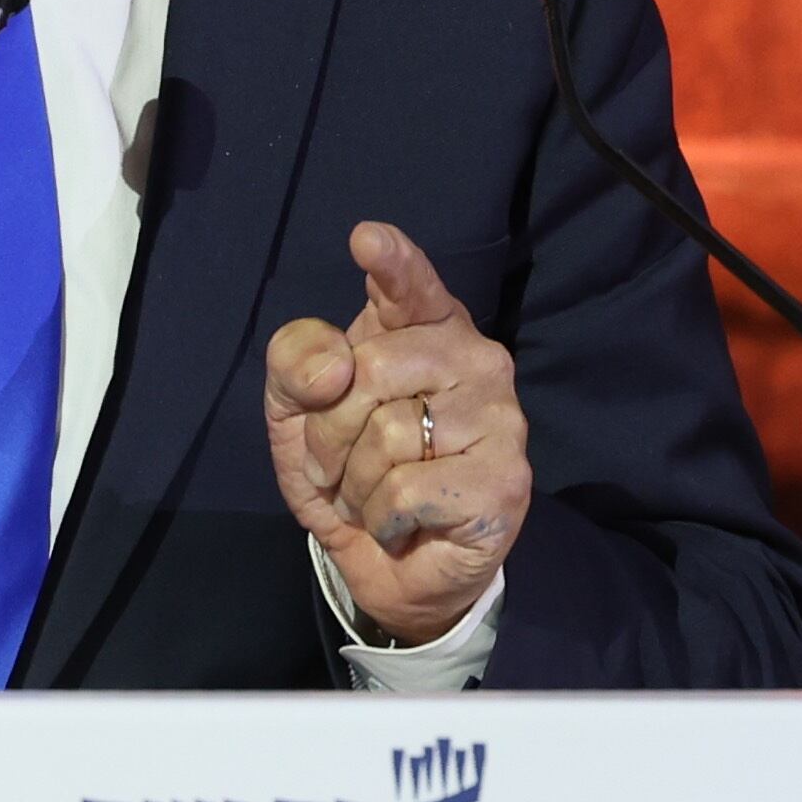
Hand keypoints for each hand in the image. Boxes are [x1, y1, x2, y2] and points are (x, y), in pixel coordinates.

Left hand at [263, 221, 531, 645]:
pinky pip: (407, 490)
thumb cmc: (348, 468)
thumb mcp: (296, 413)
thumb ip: (296, 366)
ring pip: (387, 435)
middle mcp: (474, 357)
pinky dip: (382, 518)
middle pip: (368, 371)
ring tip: (372, 497)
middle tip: (333, 468)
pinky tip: (402, 523)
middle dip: (328, 431)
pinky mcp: (506, 479)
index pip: (410, 286)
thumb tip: (333, 369)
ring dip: (355, 483)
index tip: (367, 239)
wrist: (389, 563)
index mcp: (424, 326)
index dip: (393, 263)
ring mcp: (500, 417)